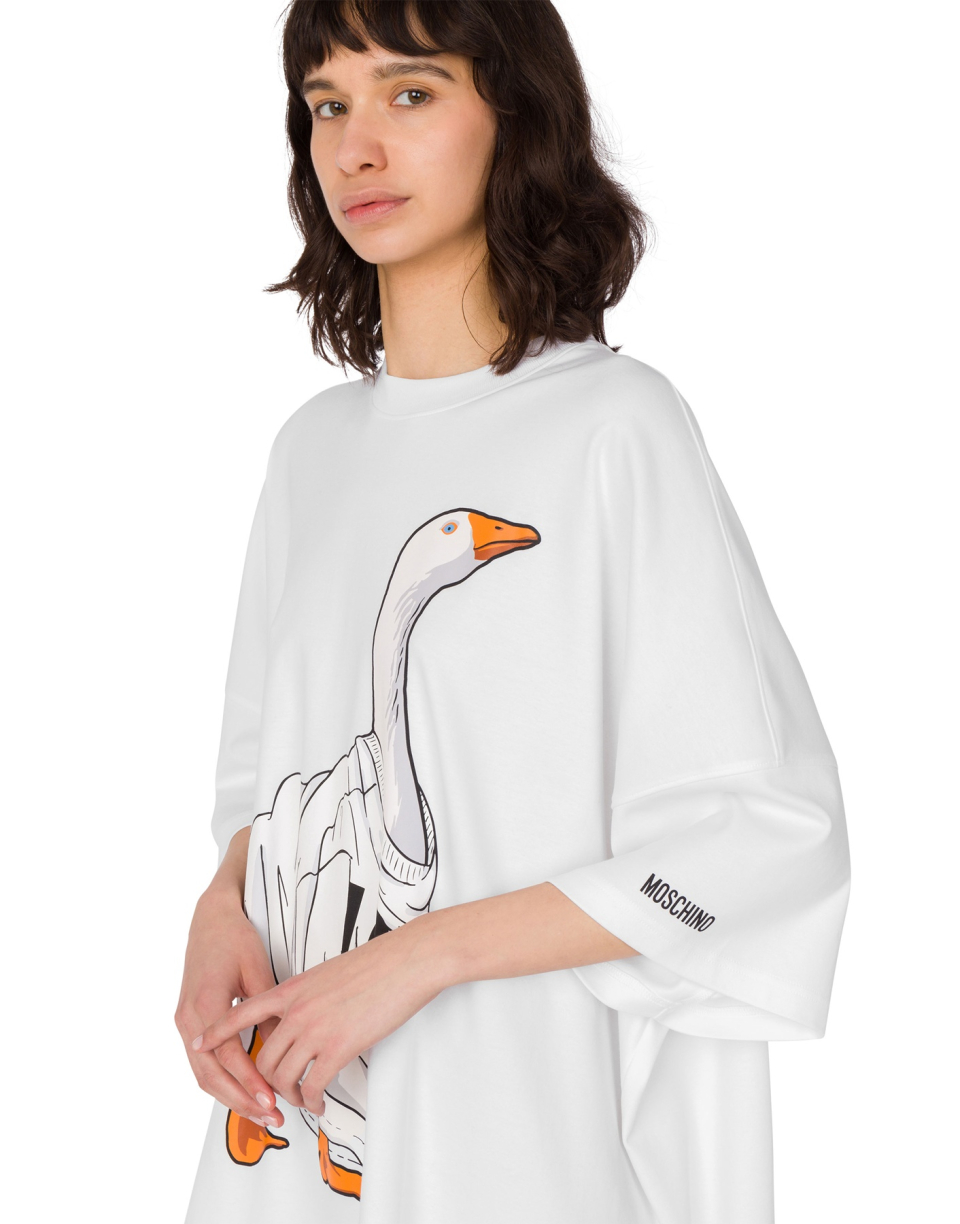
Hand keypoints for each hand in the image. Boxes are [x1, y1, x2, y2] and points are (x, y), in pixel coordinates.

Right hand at [174, 882, 285, 1127]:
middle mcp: (188, 1018)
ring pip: (203, 1074)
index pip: (229, 1056)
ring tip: (261, 1113)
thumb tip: (286, 1048)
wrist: (210, 918)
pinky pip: (201, 1062)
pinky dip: (221, 1082)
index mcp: (206, 1003)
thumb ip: (267, 1011)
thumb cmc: (235, 938)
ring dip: (230, 1097)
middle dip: (241, 1101)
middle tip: (271, 1118)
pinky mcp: (187, 1023)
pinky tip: (243, 1093)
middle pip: (211, 1075)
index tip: (272, 1101)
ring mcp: (184, 1022)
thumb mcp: (258, 970)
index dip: (250, 1082)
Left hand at [190, 914, 446, 1115]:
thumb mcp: (328, 973)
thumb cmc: (377, 964)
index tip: (199, 1044)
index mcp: (292, 988)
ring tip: (302, 1101)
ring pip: (282, 1077)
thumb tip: (302, 1014)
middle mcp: (297, 1010)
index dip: (216, 1031)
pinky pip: (312, 1085)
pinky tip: (319, 1102)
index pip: (241, 1011)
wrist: (406, 961)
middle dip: (266, 1084)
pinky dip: (312, 1100)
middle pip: (262, 1057)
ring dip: (289, 1096)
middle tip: (278, 1096)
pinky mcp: (338, 1046)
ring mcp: (315, 1029)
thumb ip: (308, 995)